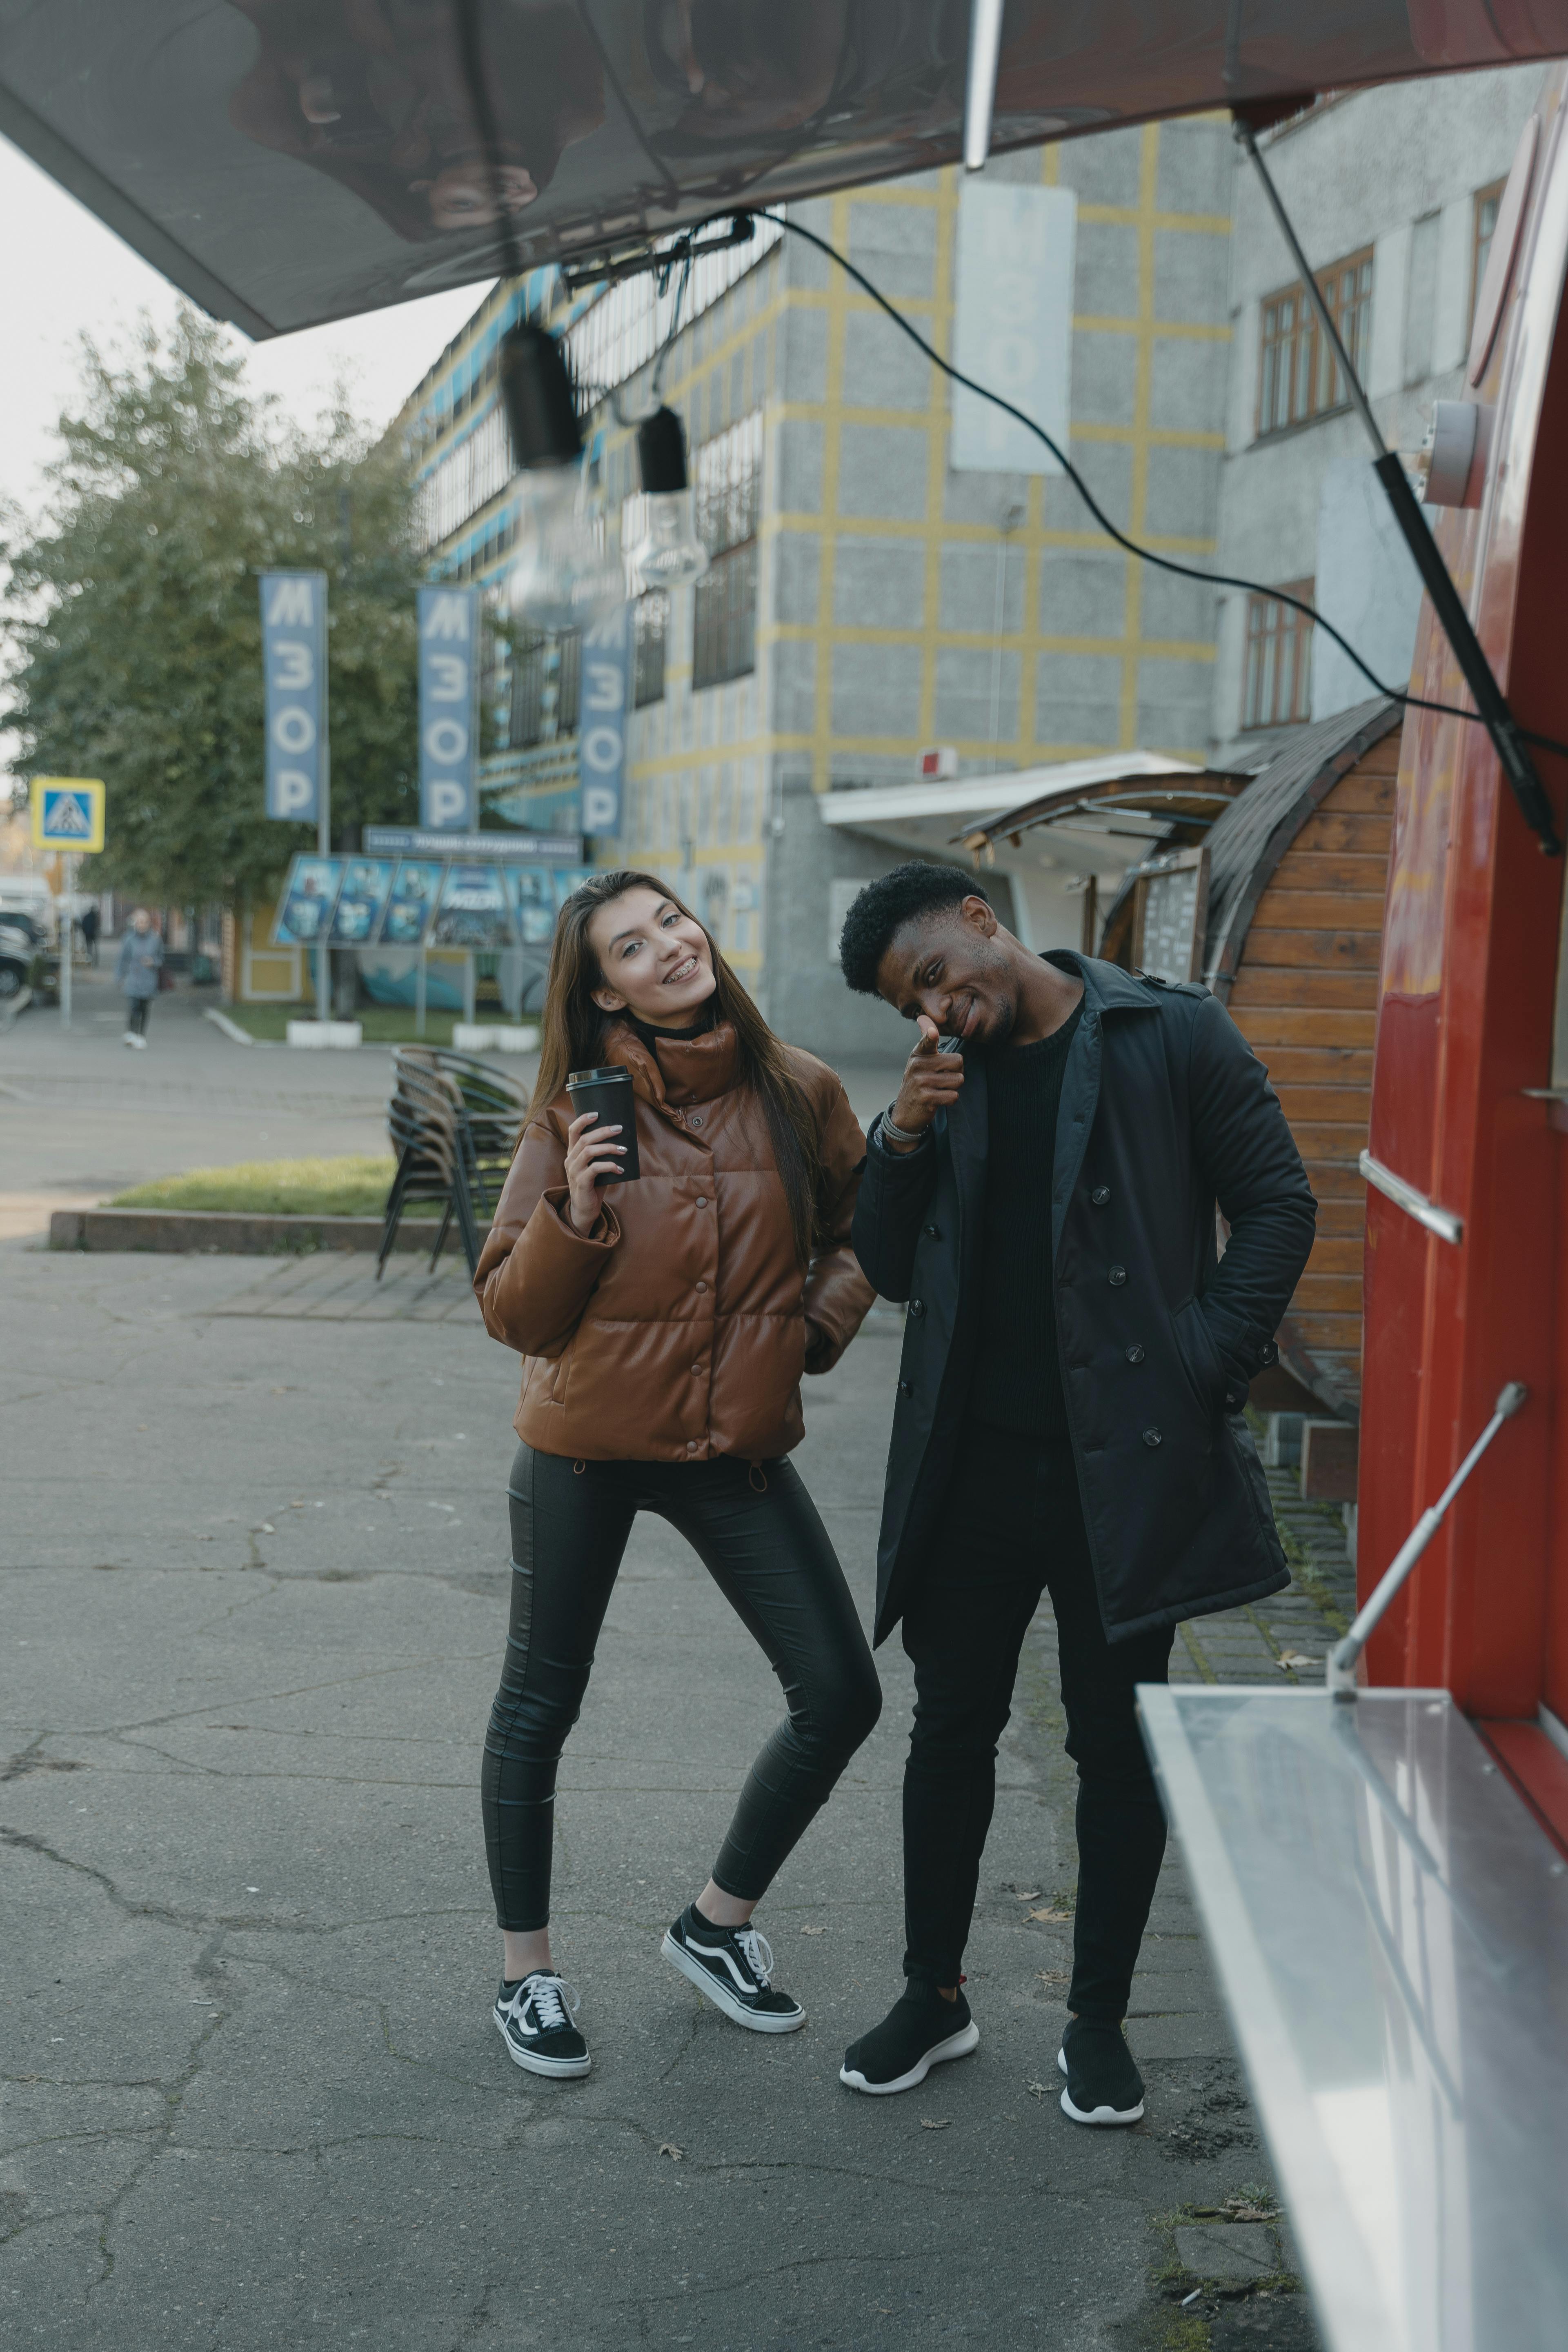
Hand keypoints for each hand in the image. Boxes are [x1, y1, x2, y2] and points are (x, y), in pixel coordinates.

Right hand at [563, 1108, 625, 1230]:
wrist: (584, 1209)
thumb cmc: (593, 1185)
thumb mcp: (596, 1167)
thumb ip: (603, 1154)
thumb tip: (624, 1140)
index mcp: (572, 1153)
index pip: (572, 1131)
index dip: (583, 1120)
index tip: (597, 1113)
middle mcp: (570, 1160)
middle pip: (584, 1139)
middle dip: (603, 1131)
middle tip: (619, 1129)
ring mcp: (574, 1171)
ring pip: (589, 1151)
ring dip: (609, 1148)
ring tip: (624, 1149)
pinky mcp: (581, 1183)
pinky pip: (595, 1169)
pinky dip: (610, 1166)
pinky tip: (620, 1169)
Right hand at [886, 1016, 963, 1148]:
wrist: (905, 1112)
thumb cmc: (918, 1082)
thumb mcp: (919, 1059)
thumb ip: (926, 1039)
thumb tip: (923, 1016)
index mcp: (918, 1054)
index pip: (927, 1041)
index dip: (930, 1035)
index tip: (933, 1033)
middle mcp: (918, 1066)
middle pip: (958, 1061)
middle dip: (956, 1072)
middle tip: (942, 1078)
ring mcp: (921, 1082)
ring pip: (958, 1080)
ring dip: (953, 1087)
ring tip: (939, 1089)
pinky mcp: (927, 1098)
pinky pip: (953, 1096)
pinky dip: (950, 1100)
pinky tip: (938, 1100)